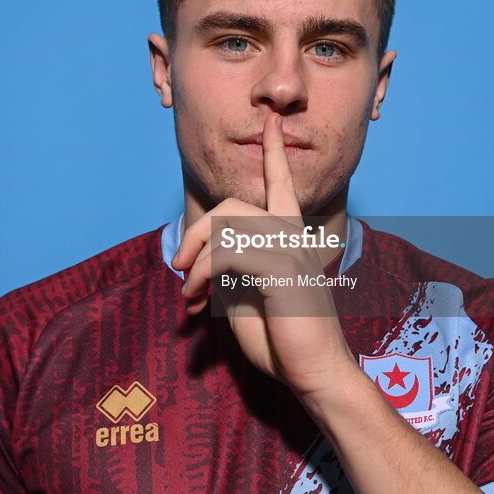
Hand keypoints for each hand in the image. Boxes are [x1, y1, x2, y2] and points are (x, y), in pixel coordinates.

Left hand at [172, 112, 356, 398]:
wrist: (314, 373)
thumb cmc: (283, 340)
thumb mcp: (247, 297)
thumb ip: (232, 268)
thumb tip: (200, 259)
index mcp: (291, 239)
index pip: (282, 185)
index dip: (275, 151)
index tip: (272, 120)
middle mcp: (293, 236)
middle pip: (232, 205)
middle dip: (196, 233)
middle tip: (178, 269)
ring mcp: (290, 248)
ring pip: (226, 223)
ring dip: (194, 258)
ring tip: (189, 291)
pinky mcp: (281, 266)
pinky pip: (225, 251)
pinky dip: (200, 274)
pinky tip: (198, 300)